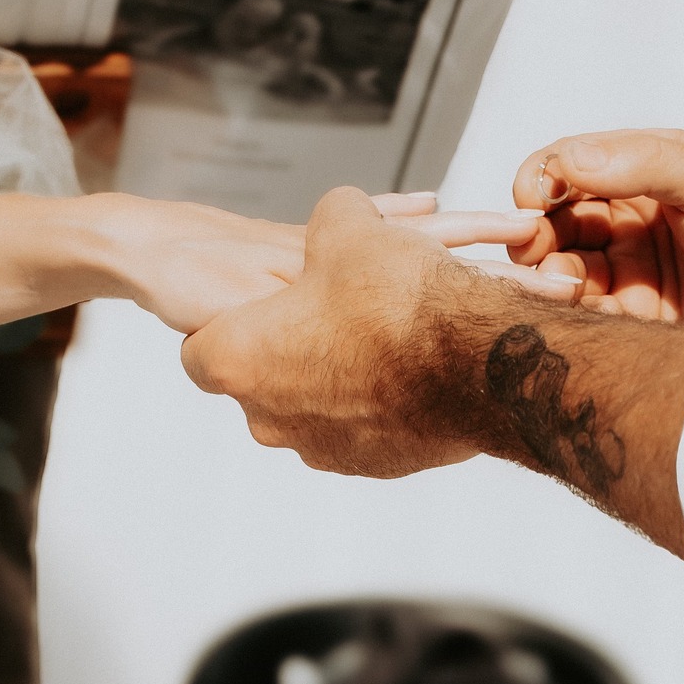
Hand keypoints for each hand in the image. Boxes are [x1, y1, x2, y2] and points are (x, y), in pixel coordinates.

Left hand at [180, 187, 569, 475]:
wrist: (483, 359)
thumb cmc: (401, 299)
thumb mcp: (350, 229)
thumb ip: (327, 222)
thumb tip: (342, 218)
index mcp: (239, 360)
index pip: (200, 347)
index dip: (228, 320)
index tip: (258, 304)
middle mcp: (270, 419)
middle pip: (262, 379)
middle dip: (289, 346)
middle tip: (330, 310)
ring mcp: (321, 449)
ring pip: (314, 405)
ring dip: (337, 374)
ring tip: (380, 332)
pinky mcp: (374, 465)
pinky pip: (363, 426)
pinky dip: (378, 399)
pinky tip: (411, 363)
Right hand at [507, 130, 683, 318]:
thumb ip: (645, 159)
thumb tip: (568, 160)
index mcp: (646, 173)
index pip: (574, 165)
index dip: (544, 177)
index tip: (533, 196)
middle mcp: (629, 219)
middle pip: (555, 217)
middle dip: (535, 228)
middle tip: (531, 244)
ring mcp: (625, 271)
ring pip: (557, 265)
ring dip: (544, 270)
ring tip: (558, 282)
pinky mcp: (625, 320)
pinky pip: (575, 311)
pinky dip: (559, 306)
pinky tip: (569, 303)